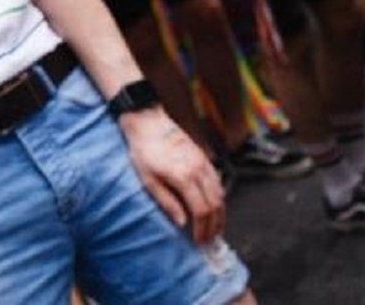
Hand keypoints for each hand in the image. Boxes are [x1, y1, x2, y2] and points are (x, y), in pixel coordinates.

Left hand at [118, 108, 224, 243]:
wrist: (148, 122)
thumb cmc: (143, 152)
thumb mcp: (148, 180)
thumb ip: (167, 202)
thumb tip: (182, 223)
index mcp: (184, 178)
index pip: (201, 211)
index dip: (202, 229)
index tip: (199, 241)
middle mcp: (199, 171)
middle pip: (215, 205)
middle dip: (214, 226)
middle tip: (209, 241)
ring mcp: (205, 163)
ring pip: (221, 194)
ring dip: (220, 215)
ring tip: (215, 229)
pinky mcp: (205, 158)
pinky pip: (218, 183)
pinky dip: (219, 199)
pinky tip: (214, 208)